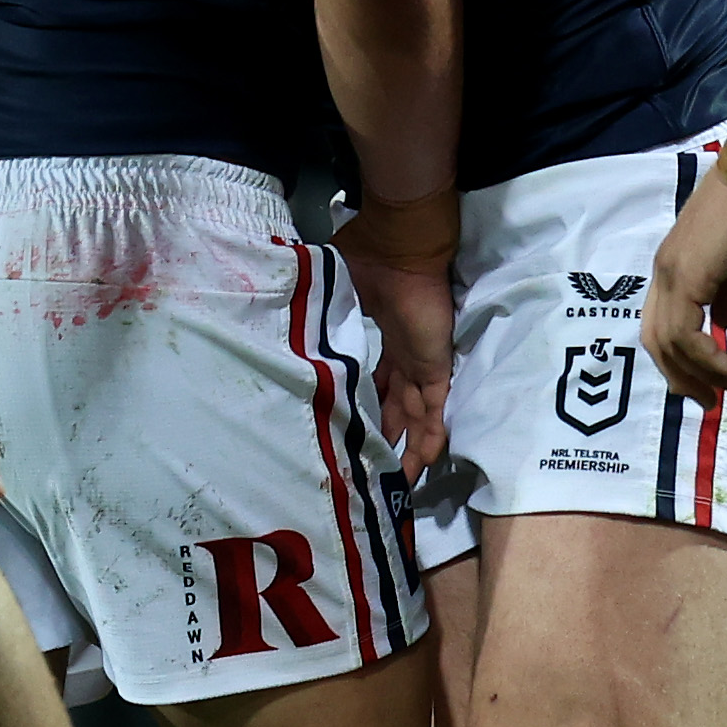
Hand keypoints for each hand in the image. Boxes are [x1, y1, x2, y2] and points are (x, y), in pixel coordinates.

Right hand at [339, 230, 453, 471]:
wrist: (401, 243)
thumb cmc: (370, 257)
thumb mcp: (338, 284)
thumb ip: (324, 303)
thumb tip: (291, 301)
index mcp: (385, 338)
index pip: (381, 382)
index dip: (373, 406)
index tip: (360, 427)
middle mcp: (405, 357)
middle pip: (398, 407)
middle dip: (389, 436)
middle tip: (380, 467)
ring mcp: (422, 364)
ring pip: (417, 417)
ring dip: (409, 449)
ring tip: (401, 482)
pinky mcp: (435, 368)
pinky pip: (434, 411)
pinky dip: (429, 439)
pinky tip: (422, 466)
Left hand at [645, 169, 726, 401]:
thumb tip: (726, 324)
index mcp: (675, 267)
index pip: (662, 323)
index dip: (680, 358)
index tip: (707, 381)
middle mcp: (664, 273)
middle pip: (656, 340)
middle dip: (681, 378)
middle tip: (710, 402)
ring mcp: (671, 274)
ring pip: (670, 344)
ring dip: (701, 376)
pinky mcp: (687, 278)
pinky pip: (687, 335)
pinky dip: (709, 361)